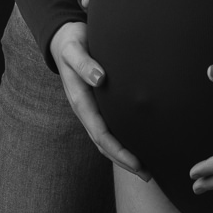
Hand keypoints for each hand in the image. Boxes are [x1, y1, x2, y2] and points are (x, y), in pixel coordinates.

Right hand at [49, 22, 149, 180]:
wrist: (64, 37)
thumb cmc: (71, 42)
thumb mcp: (74, 50)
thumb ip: (85, 63)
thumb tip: (100, 79)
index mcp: (80, 102)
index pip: (101, 135)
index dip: (119, 152)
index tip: (137, 164)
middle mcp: (86, 110)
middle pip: (105, 145)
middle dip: (125, 161)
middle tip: (148, 175)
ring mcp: (92, 108)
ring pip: (108, 139)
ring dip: (124, 155)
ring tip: (147, 168)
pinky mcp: (99, 103)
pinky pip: (111, 126)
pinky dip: (124, 139)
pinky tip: (140, 141)